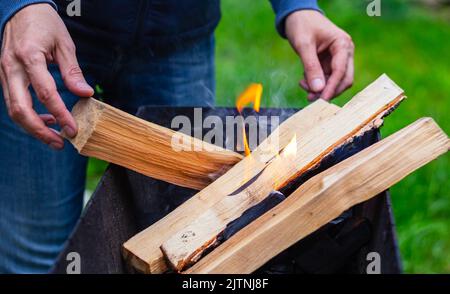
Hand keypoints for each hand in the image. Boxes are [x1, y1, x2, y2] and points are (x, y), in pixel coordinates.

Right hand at [0, 3, 93, 148]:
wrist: (19, 8)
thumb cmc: (44, 23)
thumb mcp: (64, 43)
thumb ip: (73, 71)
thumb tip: (85, 94)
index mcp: (29, 57)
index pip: (45, 93)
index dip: (60, 114)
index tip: (73, 129)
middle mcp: (12, 68)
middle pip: (20, 109)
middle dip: (40, 131)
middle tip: (61, 143)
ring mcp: (4, 73)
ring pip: (13, 110)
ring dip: (33, 128)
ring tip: (56, 138)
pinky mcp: (5, 77)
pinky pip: (14, 102)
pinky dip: (29, 116)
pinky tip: (48, 120)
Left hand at [285, 10, 353, 100]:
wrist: (297, 16)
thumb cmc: (302, 25)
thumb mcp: (304, 45)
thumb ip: (311, 67)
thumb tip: (318, 89)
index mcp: (343, 44)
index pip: (341, 71)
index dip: (332, 87)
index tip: (321, 100)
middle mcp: (345, 53)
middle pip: (344, 80)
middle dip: (328, 91)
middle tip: (310, 97)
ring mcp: (338, 59)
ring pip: (335, 82)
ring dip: (320, 89)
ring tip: (302, 85)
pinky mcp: (330, 64)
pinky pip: (326, 80)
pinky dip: (316, 84)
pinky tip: (304, 81)